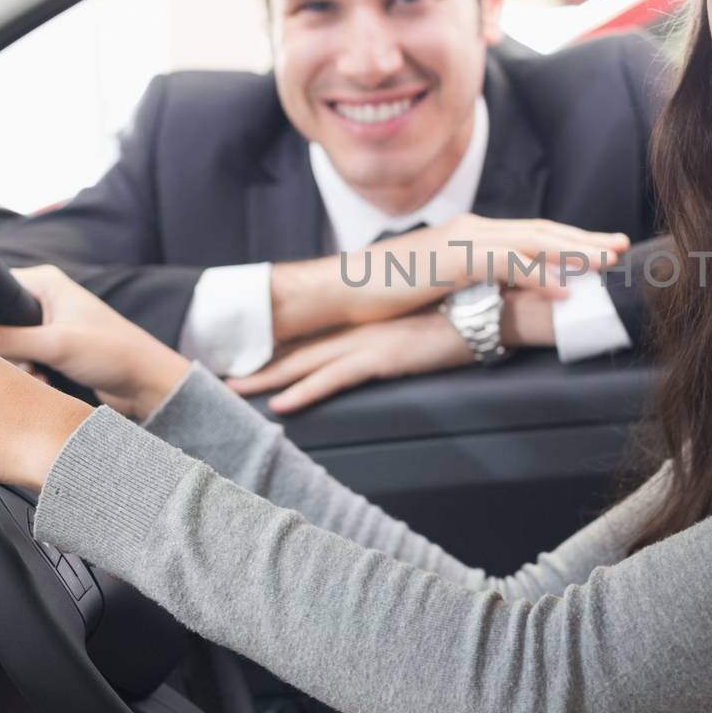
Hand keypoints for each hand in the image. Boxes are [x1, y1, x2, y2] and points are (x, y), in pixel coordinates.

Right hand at [0, 265, 191, 419]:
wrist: (147, 385)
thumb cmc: (114, 354)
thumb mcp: (58, 345)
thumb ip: (9, 339)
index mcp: (42, 282)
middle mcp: (41, 300)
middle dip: (1, 353)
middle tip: (26, 366)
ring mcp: (45, 326)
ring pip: (4, 349)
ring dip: (16, 368)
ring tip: (40, 376)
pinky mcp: (50, 350)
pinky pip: (20, 362)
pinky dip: (26, 375)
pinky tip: (45, 383)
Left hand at [228, 309, 475, 413]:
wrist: (492, 307)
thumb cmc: (468, 316)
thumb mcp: (427, 329)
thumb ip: (406, 337)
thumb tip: (397, 347)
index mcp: (368, 322)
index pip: (314, 338)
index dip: (279, 348)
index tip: (249, 358)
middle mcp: (361, 329)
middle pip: (298, 350)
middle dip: (258, 363)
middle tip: (219, 374)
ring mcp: (369, 342)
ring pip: (305, 363)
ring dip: (266, 378)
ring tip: (230, 391)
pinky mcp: (383, 356)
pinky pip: (334, 379)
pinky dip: (304, 392)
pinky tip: (279, 405)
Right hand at [270, 215, 630, 341]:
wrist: (340, 290)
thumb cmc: (382, 292)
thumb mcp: (436, 284)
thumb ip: (468, 282)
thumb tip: (493, 295)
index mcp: (469, 234)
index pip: (529, 234)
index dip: (568, 239)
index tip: (600, 247)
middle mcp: (471, 229)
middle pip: (540, 231)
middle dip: (584, 239)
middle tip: (622, 246)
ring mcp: (463, 241)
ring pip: (532, 243)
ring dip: (573, 252)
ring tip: (607, 263)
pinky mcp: (454, 260)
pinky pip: (508, 266)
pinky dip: (541, 275)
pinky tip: (566, 288)